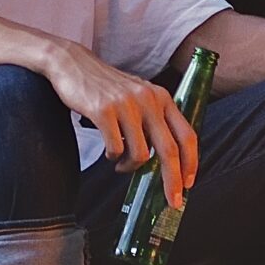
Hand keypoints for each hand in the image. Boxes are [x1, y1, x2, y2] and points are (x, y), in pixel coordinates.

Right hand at [43, 41, 198, 205]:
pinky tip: (109, 153)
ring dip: (131, 167)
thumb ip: (154, 120)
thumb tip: (166, 158)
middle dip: (172, 180)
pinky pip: (115, 148)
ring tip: (122, 164)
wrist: (72, 64)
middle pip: (169, 150)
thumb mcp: (139, 95)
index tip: (189, 184)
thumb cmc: (106, 87)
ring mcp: (126, 105)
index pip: (187, 135)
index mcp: (162, 98)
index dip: (191, 163)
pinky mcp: (103, 111)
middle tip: (171, 200)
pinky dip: (113, 157)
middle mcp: (148, 100)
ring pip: (140, 154)